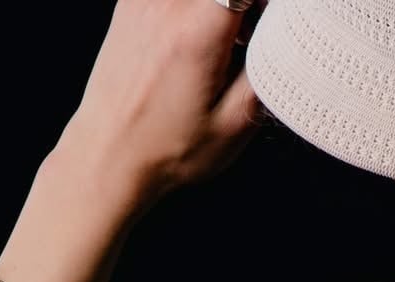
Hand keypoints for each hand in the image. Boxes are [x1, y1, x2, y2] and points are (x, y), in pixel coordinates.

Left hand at [58, 0, 270, 210]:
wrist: (109, 154)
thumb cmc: (169, 149)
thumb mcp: (234, 126)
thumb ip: (265, 73)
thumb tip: (285, 37)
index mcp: (197, 33)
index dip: (264, 2)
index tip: (271, 20)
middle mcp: (167, 5)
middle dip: (245, 3)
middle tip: (249, 36)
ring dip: (222, 5)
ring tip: (224, 39)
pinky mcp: (131, 2)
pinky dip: (195, 8)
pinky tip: (196, 38)